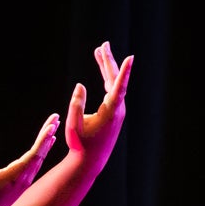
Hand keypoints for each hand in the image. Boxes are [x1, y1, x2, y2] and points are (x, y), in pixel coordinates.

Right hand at [0, 116, 60, 205]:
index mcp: (16, 174)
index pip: (34, 154)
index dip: (43, 139)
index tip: (52, 125)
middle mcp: (24, 178)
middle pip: (41, 153)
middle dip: (48, 134)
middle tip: (55, 118)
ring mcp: (25, 181)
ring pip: (40, 158)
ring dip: (47, 142)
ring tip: (53, 127)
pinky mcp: (22, 183)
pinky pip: (37, 164)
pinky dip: (42, 151)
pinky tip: (46, 144)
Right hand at [64, 42, 132, 166]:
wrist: (90, 160)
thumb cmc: (80, 144)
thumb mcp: (74, 125)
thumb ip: (76, 104)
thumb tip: (80, 85)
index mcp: (110, 112)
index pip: (118, 87)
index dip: (124, 72)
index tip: (130, 58)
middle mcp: (117, 109)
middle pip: (115, 79)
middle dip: (108, 61)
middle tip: (103, 45)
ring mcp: (117, 110)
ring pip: (113, 83)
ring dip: (106, 67)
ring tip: (99, 51)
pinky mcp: (114, 112)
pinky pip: (112, 90)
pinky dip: (106, 78)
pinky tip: (103, 71)